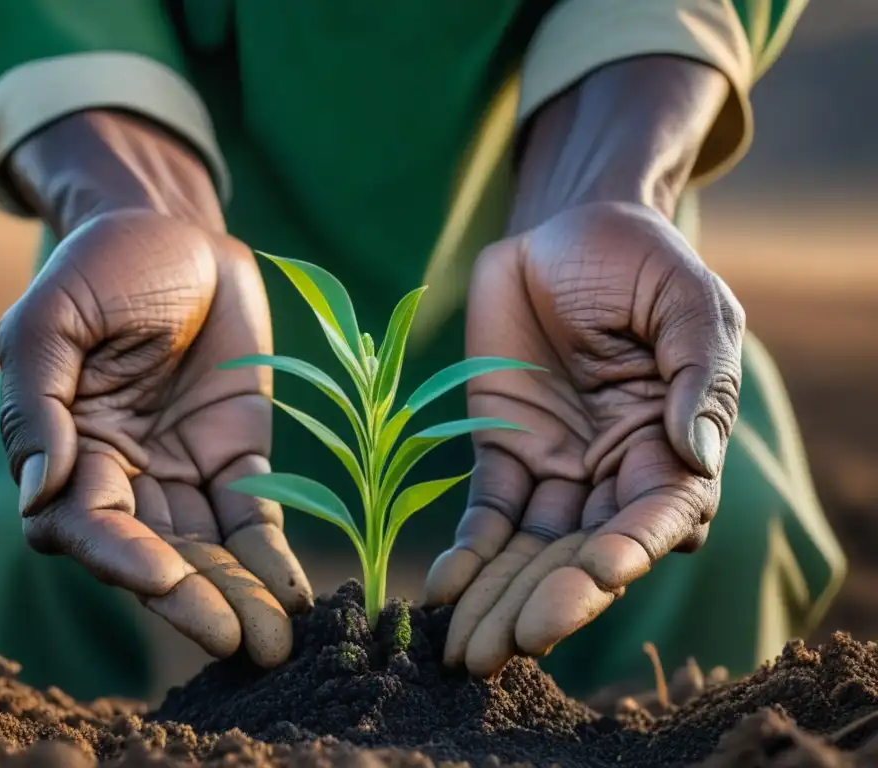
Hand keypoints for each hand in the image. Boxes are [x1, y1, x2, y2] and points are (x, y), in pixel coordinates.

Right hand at [0, 209, 311, 667]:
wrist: (180, 233)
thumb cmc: (106, 265)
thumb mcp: (54, 317)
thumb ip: (39, 402)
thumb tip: (39, 491)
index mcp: (69, 449)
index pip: (87, 524)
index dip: (122, 556)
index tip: (163, 581)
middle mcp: (126, 475)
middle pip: (155, 554)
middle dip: (193, 601)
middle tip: (235, 643)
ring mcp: (185, 471)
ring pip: (209, 550)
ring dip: (240, 595)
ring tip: (275, 642)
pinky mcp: (239, 458)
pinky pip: (256, 515)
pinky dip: (274, 556)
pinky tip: (296, 594)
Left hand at [424, 201, 744, 675]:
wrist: (562, 230)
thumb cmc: (635, 259)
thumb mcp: (685, 299)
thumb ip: (698, 373)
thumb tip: (698, 454)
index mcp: (673, 444)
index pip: (657, 516)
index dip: (627, 550)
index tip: (593, 575)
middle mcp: (615, 470)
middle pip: (585, 552)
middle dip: (548, 602)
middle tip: (503, 649)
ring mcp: (557, 466)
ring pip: (530, 549)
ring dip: (499, 599)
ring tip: (464, 652)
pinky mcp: (502, 450)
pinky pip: (485, 511)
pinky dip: (466, 553)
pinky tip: (443, 591)